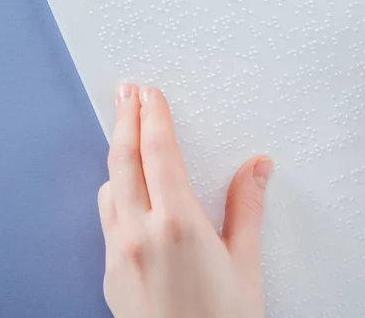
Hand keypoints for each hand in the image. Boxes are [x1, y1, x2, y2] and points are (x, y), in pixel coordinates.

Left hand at [98, 84, 271, 317]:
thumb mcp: (245, 264)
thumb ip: (246, 207)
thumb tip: (257, 167)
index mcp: (178, 224)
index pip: (157, 153)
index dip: (152, 117)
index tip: (150, 93)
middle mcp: (140, 233)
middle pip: (122, 160)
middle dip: (124, 119)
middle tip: (126, 91)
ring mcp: (119, 253)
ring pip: (108, 187)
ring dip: (116, 155)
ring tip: (126, 135)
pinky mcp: (112, 273)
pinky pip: (106, 218)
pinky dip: (114, 191)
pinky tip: (126, 192)